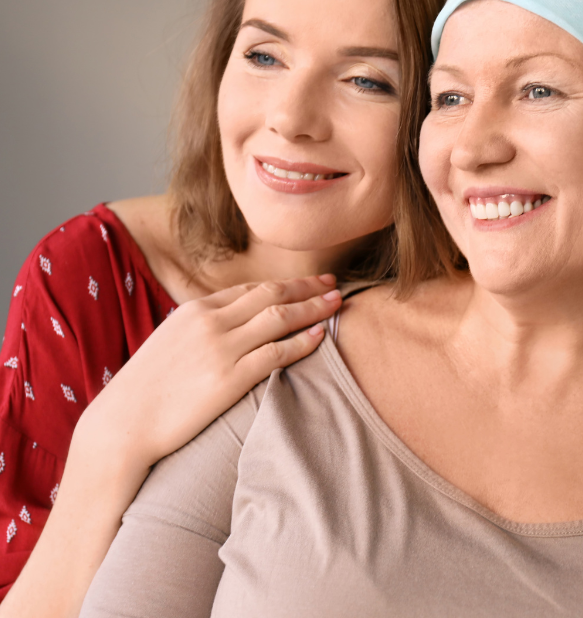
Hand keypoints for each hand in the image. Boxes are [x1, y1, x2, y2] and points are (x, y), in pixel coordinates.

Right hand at [77, 274, 342, 471]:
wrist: (122, 424)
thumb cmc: (144, 390)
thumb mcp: (170, 343)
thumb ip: (201, 329)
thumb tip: (229, 326)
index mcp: (195, 310)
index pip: (250, 288)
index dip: (284, 284)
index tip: (308, 282)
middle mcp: (210, 322)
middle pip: (271, 295)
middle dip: (306, 287)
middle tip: (333, 283)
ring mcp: (221, 349)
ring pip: (280, 318)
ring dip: (313, 308)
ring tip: (336, 304)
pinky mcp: (230, 379)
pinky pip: (276, 353)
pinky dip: (302, 342)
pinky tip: (320, 337)